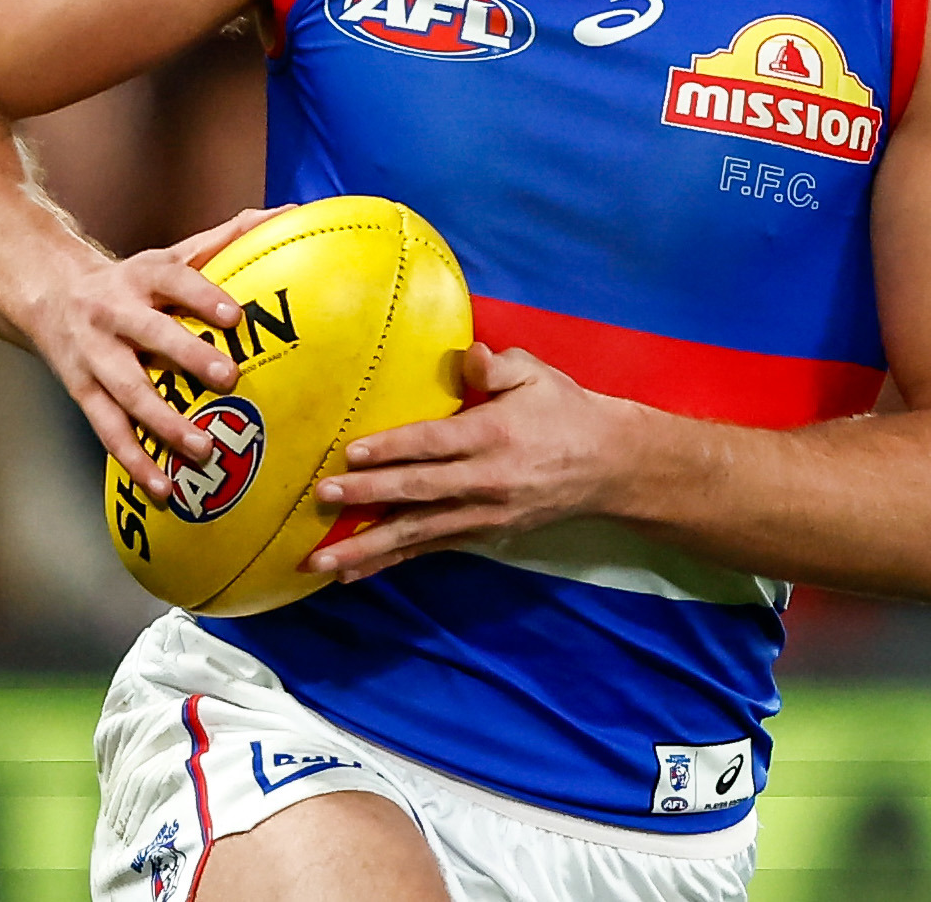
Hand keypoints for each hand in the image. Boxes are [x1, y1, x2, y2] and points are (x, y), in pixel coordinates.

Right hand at [28, 204, 287, 501]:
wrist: (48, 294)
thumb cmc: (133, 280)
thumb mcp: (171, 254)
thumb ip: (228, 237)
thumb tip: (290, 212)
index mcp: (143, 276)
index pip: (176, 281)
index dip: (203, 296)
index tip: (234, 316)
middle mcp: (114, 314)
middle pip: (150, 336)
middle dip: (186, 357)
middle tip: (229, 380)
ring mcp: (95, 357)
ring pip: (126, 393)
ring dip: (162, 424)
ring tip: (203, 449)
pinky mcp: (83, 392)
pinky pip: (108, 431)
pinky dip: (134, 463)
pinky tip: (164, 489)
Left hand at [305, 343, 637, 583]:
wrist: (608, 466)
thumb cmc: (563, 411)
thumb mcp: (535, 375)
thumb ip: (496, 366)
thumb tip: (468, 356)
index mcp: (493, 434)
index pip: (434, 443)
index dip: (392, 448)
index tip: (351, 452)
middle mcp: (486, 480)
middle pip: (418, 489)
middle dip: (368, 495)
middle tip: (323, 498)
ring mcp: (483, 515)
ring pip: (418, 532)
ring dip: (367, 548)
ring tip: (322, 561)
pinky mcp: (483, 536)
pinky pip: (430, 548)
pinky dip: (391, 561)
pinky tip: (354, 574)